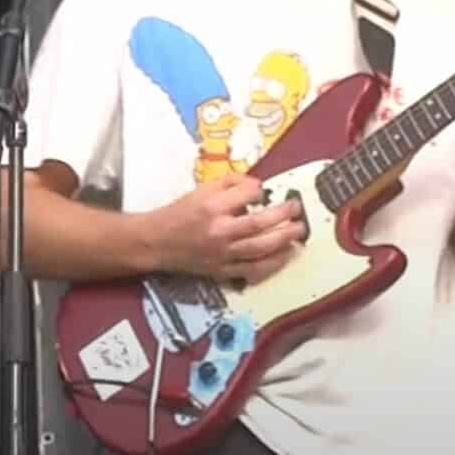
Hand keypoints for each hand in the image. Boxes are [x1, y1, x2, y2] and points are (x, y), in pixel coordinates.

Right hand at [141, 174, 305, 284]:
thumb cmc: (180, 212)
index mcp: (213, 207)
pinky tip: (286, 255)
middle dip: (284, 216)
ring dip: (284, 240)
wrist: (156, 242)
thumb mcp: (202, 189)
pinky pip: (253, 270)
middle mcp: (219, 231)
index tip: (262, 191)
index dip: (260, 190)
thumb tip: (258, 186)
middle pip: (260, 224)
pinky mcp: (223, 271)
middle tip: (298, 209)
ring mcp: (222, 254)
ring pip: (261, 249)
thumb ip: (231, 183)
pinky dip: (272, 264)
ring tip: (299, 231)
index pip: (248, 194)